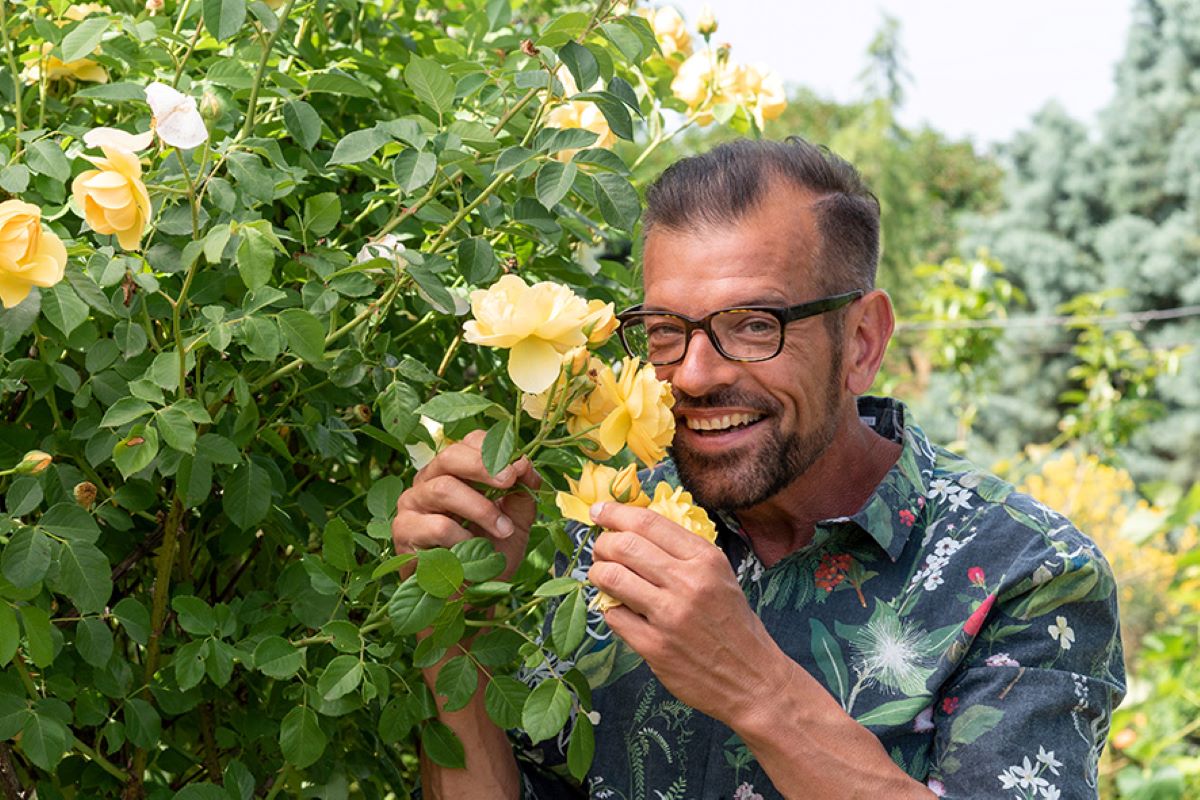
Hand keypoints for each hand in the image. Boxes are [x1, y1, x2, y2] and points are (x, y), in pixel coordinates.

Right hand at [392, 429, 540, 580]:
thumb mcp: (515, 523)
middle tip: (510, 480)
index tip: (519, 470)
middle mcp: (429, 480)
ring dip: (480, 508)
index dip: (496, 450)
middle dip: (484, 466)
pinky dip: (462, 538)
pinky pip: (436, 526)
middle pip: (451, 455)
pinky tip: (471, 552)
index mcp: (456, 471)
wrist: (468, 600)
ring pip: (444, 488)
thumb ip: (522, 494)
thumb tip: (525, 464)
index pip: (469, 442)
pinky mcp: (403, 531)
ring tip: (503, 530)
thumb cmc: (487, 557)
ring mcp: (412, 504)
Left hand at [587, 502, 788, 727]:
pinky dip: (610, 608)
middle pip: (623, 546)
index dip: (616, 513)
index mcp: (705, 559)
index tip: (599, 511)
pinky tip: (620, 609)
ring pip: (611, 577)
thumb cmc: (733, 625)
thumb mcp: (719, 576)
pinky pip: (613, 615)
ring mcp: (669, 616)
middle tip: (600, 550)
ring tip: (602, 577)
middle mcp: (688, 582)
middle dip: (602, 544)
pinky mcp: (654, 647)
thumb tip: (634, 531)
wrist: (753, 680)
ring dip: (598, 573)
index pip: (648, 523)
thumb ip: (682, 553)